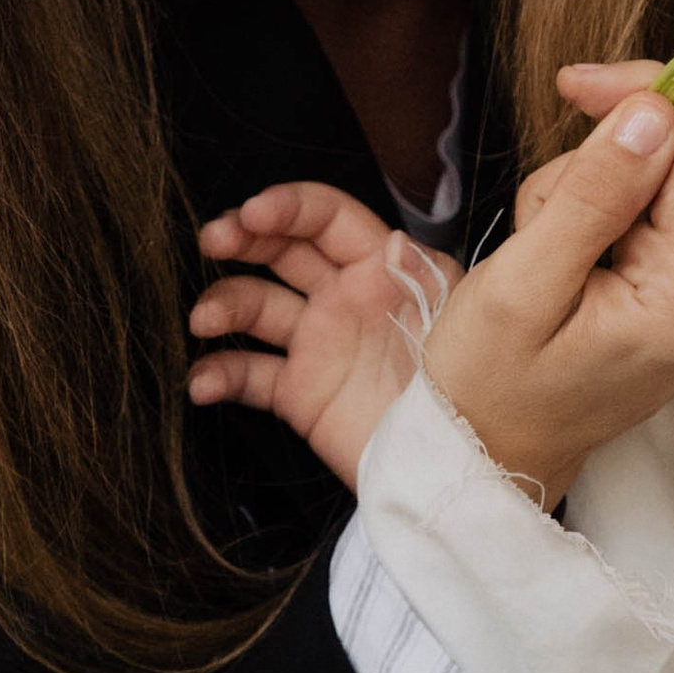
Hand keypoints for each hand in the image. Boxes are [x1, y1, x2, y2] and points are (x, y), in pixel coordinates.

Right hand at [187, 185, 457, 493]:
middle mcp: (344, 297)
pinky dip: (218, 376)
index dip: (288, 207)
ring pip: (254, 306)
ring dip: (221, 305)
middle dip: (241, 238)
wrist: (458, 465)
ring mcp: (319, 344)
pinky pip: (249, 376)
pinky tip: (203, 383)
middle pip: (280, 251)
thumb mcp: (462, 314)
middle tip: (213, 241)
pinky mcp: (301, 394)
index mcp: (383, 267)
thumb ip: (425, 272)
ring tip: (203, 321)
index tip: (252, 212)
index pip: (328, 218)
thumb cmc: (470, 384)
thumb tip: (391, 240)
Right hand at [421, 62, 673, 502]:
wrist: (492, 450)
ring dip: (594, 193)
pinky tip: (568, 263)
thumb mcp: (523, 285)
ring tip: (546, 256)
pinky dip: (605, 219)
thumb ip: (591, 196)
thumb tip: (653, 113)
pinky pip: (659, 217)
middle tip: (540, 219)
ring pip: (665, 184)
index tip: (576, 83)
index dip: (648, 96)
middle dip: (602, 164)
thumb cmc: (491, 384)